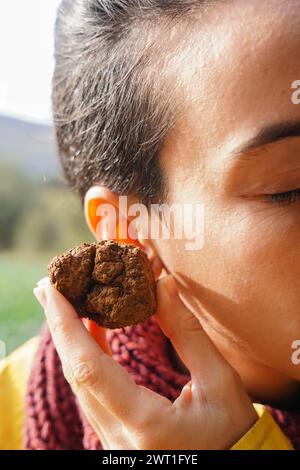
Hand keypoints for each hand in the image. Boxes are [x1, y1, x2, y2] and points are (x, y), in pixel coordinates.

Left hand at [33, 275, 256, 449]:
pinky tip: (91, 329)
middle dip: (59, 324)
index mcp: (144, 423)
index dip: (66, 325)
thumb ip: (188, 333)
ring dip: (69, 338)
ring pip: (79, 382)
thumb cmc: (233, 433)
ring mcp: (113, 439)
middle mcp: (118, 436)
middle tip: (49, 285)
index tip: (53, 290)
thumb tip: (163, 283)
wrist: (230, 468)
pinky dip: (86, 354)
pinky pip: (91, 389)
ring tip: (65, 301)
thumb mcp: (219, 382)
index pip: (89, 368)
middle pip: (75, 373)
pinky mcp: (115, 434)